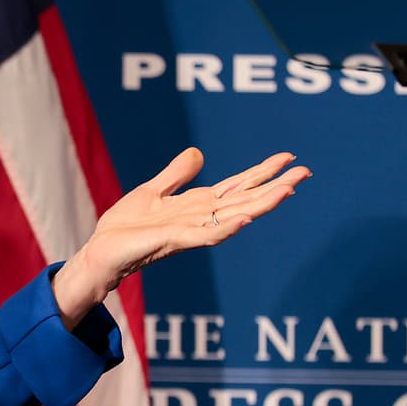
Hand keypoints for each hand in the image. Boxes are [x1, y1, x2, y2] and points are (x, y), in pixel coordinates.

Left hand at [52, 147, 310, 325]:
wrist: (101, 252)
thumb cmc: (125, 227)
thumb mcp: (151, 191)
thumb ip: (176, 175)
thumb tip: (199, 153)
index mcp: (197, 205)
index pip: (237, 186)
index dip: (261, 172)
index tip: (288, 158)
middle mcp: (201, 217)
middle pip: (246, 199)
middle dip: (275, 186)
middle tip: (306, 171)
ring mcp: (191, 230)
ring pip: (235, 215)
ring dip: (262, 204)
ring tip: (288, 190)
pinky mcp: (175, 241)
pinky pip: (207, 234)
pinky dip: (227, 227)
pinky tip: (246, 218)